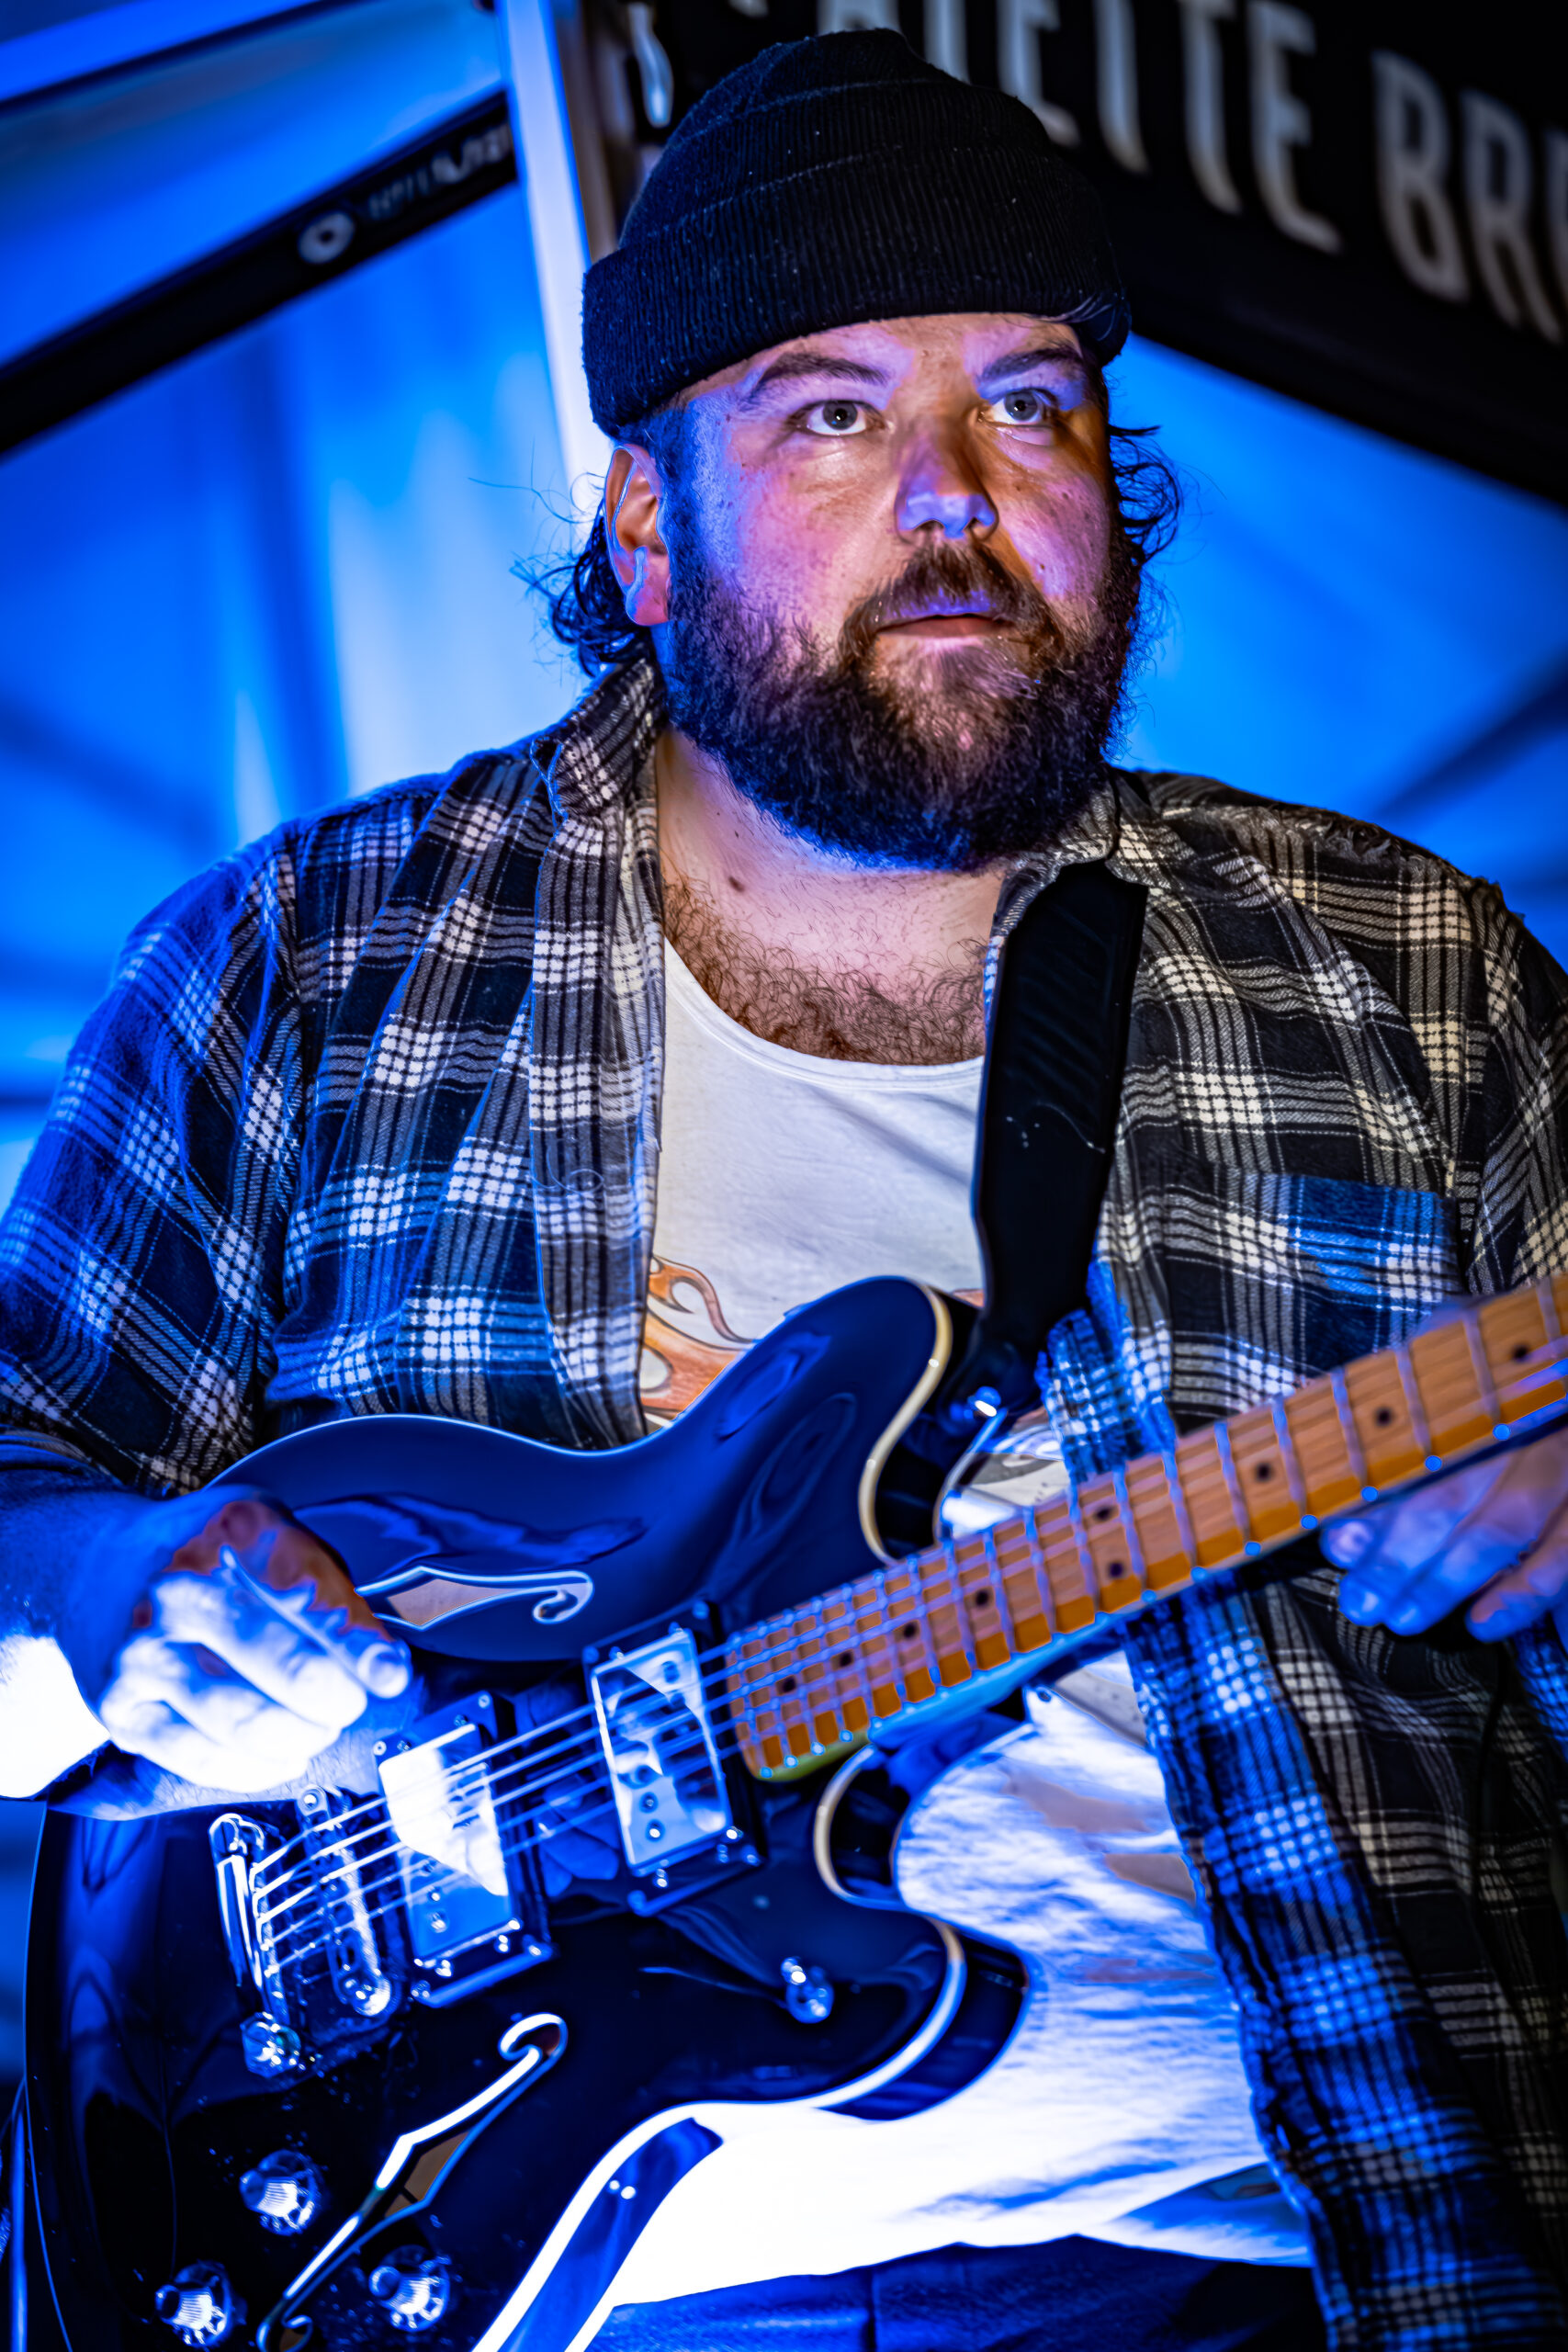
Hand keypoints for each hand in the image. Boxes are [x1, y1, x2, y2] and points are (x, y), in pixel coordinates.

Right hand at [73, 1492, 411, 1791]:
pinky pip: (200, 1756)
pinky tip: (282, 1753)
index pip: (303, 1590)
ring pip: (238, 1718)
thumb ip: (329, 1590)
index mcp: (230, 1533)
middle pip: (271, 1658)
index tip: (389, 1675)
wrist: (96, 1569)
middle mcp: (179, 1589)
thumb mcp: (273, 1536)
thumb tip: (381, 1663)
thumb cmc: (204, 1556)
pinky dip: (256, 1767)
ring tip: (318, 1727)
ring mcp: (144, 1651)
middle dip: (331, 1696)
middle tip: (349, 1704)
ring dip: (298, 1734)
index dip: (354, 1641)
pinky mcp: (121, 1708)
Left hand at [1322, 1423, 1567, 1642]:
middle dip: (1397, 1555)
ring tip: (1403, 1618)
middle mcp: (1519, 1432)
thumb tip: (1350, 1528)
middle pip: (1448, 1495)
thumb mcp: (1467, 1431)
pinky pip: (1563, 1554)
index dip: (1373, 1502)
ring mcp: (1562, 1470)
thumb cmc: (1515, 1430)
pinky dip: (1522, 1594)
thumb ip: (1416, 1466)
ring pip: (1499, 1529)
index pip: (1414, 1454)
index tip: (1339, 1544)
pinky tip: (1482, 1624)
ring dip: (1446, 1580)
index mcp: (1476, 1408)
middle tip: (1361, 1600)